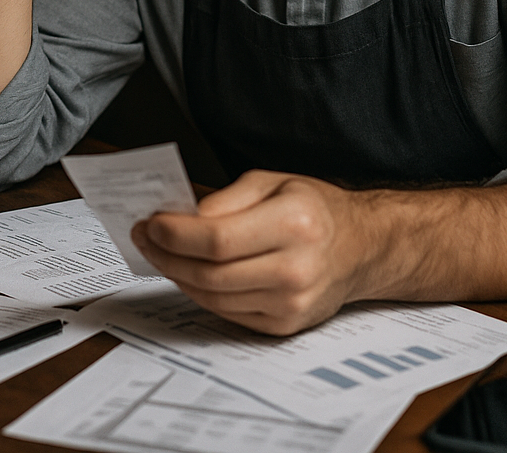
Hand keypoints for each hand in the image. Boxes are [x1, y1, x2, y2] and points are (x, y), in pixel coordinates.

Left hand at [131, 170, 374, 335]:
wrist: (360, 247)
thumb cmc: (315, 209)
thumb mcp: (271, 182)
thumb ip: (225, 199)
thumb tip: (179, 219)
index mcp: (294, 224)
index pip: (216, 238)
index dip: (174, 234)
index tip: (151, 223)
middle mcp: (296, 268)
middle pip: (209, 273)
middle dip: (167, 255)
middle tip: (146, 238)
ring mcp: (291, 303)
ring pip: (212, 297)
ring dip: (178, 275)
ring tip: (163, 254)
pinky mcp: (284, 324)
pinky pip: (226, 312)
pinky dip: (201, 293)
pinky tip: (191, 273)